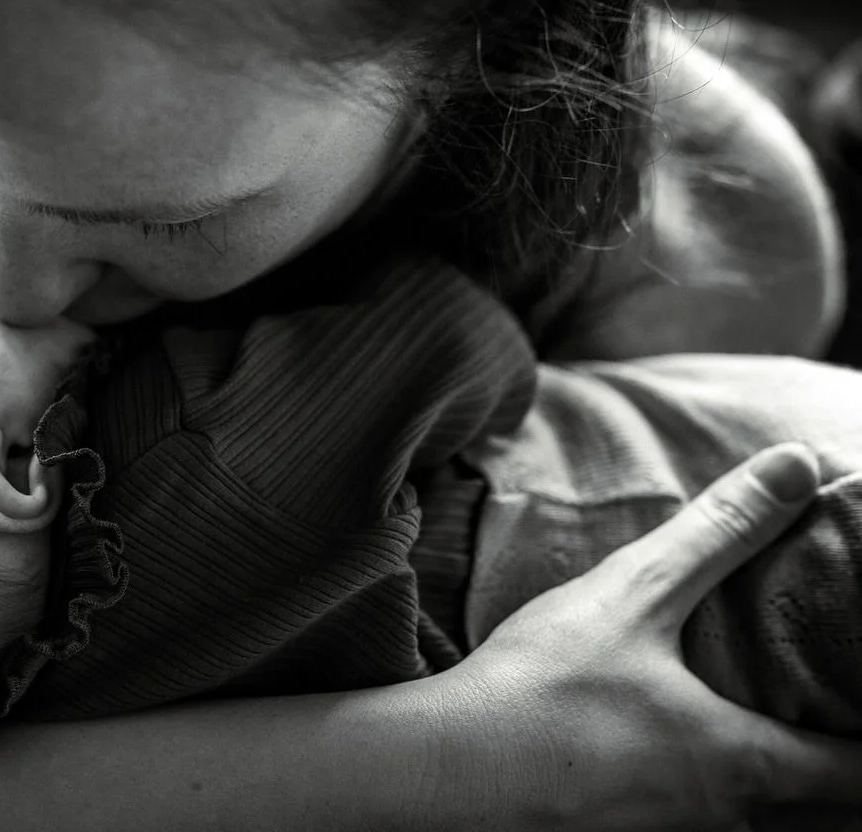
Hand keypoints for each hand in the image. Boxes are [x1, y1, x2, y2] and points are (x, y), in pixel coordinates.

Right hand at [436, 442, 861, 830]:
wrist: (442, 773)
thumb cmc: (539, 689)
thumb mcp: (632, 598)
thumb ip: (720, 535)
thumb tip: (798, 466)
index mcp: (742, 763)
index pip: (859, 777)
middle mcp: (721, 821)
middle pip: (821, 818)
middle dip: (834, 779)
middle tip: (825, 724)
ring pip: (752, 828)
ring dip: (770, 796)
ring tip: (752, 744)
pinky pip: (689, 830)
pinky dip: (701, 803)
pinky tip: (659, 766)